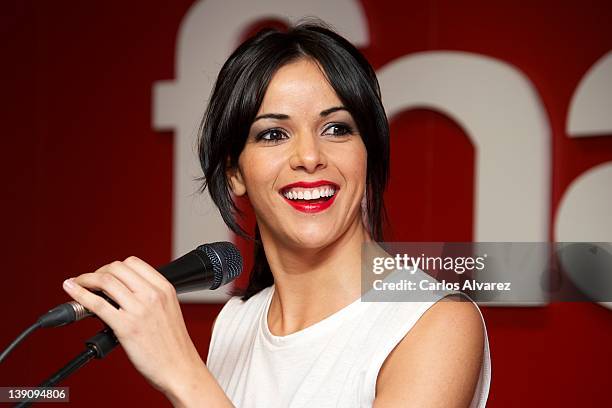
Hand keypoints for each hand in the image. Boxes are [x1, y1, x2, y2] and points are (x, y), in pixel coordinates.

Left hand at [62, 256, 203, 395]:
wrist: (179, 368)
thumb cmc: (173, 346)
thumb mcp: (169, 310)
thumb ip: (151, 297)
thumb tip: (123, 292)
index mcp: (164, 288)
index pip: (133, 263)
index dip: (114, 267)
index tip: (106, 275)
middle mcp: (153, 295)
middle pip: (117, 268)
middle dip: (99, 272)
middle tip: (91, 283)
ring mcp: (139, 309)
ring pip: (105, 281)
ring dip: (85, 279)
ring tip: (77, 284)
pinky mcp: (126, 326)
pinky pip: (97, 304)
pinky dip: (79, 294)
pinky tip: (71, 290)